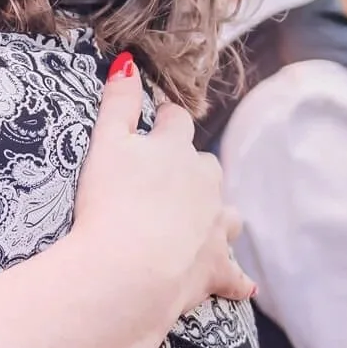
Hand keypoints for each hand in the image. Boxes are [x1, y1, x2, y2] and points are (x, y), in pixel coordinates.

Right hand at [73, 56, 253, 320]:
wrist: (127, 270)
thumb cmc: (109, 202)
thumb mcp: (104, 143)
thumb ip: (117, 101)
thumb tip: (128, 62)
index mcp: (175, 150)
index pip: (176, 122)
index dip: (166, 119)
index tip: (158, 119)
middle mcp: (204, 184)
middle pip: (206, 166)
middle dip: (193, 167)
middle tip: (170, 175)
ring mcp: (213, 227)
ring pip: (227, 213)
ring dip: (218, 213)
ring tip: (204, 218)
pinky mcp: (215, 268)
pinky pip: (234, 274)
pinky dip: (236, 277)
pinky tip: (242, 285)